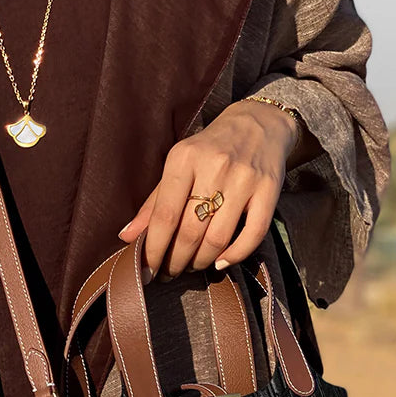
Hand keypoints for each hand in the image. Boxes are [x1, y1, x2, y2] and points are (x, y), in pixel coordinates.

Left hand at [118, 99, 300, 280]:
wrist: (258, 123)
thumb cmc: (209, 150)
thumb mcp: (178, 166)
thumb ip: (153, 203)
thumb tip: (126, 236)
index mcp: (185, 158)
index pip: (165, 216)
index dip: (154, 250)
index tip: (147, 271)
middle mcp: (215, 166)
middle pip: (190, 232)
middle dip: (175, 261)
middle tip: (169, 272)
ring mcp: (244, 179)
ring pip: (217, 239)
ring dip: (200, 262)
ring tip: (190, 267)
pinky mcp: (269, 190)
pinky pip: (253, 234)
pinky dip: (235, 256)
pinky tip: (220, 262)